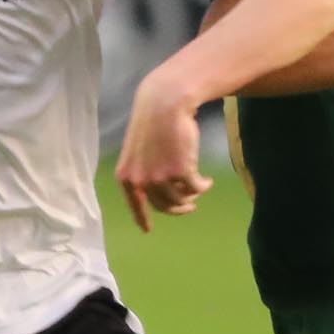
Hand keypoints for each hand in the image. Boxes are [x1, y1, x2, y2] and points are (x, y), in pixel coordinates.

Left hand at [115, 72, 213, 232]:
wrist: (164, 103)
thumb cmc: (153, 122)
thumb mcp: (138, 149)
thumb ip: (143, 170)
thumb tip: (161, 191)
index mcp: (126, 176)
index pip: (134, 204)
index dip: (142, 218)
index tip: (147, 230)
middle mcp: (140, 181)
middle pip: (163, 205)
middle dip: (178, 208)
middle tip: (189, 207)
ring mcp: (160, 178)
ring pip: (181, 198)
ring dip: (192, 195)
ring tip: (199, 187)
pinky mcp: (181, 172)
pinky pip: (196, 188)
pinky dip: (203, 186)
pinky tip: (208, 181)